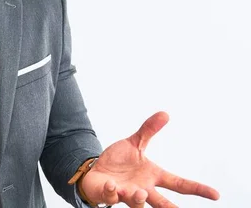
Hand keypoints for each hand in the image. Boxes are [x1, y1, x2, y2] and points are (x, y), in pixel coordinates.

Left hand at [80, 111, 218, 207]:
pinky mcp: (109, 194)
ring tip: (140, 192)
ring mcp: (126, 194)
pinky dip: (111, 192)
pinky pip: (111, 196)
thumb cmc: (118, 161)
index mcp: (152, 176)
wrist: (96, 169)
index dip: (197, 189)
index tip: (216, 194)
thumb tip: (165, 114)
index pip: (179, 184)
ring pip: (137, 203)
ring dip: (138, 199)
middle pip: (162, 203)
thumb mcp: (134, 143)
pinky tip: (111, 185)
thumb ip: (148, 131)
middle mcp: (143, 188)